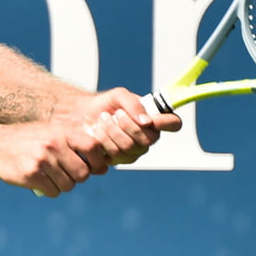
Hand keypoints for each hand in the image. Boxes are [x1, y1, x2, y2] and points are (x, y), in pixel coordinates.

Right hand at [0, 123, 93, 197]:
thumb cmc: (31, 141)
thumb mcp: (53, 134)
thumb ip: (77, 147)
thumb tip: (104, 168)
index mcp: (62, 133)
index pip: (93, 147)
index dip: (98, 161)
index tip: (95, 168)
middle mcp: (54, 145)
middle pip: (82, 173)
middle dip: (78, 178)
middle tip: (66, 173)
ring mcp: (42, 160)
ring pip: (69, 185)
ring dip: (62, 185)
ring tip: (50, 176)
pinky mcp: (32, 175)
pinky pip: (53, 192)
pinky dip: (50, 190)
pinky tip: (40, 181)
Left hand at [66, 88, 181, 171]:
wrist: (82, 115)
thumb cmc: (105, 104)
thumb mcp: (119, 96)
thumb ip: (134, 103)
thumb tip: (145, 121)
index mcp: (154, 120)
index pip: (173, 124)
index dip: (167, 123)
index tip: (151, 119)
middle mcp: (147, 138)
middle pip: (148, 139)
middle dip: (128, 125)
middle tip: (116, 114)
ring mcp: (134, 151)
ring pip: (129, 147)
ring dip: (113, 131)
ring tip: (103, 119)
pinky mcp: (118, 160)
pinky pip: (115, 154)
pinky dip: (103, 140)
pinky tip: (96, 131)